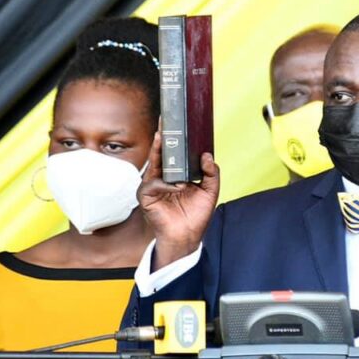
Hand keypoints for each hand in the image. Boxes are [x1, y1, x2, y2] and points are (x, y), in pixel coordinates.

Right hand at [139, 130, 219, 269]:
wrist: (188, 236)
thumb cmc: (196, 214)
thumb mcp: (210, 190)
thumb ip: (211, 173)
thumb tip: (207, 155)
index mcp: (176, 174)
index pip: (173, 153)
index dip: (173, 138)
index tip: (174, 122)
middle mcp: (162, 177)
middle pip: (160, 154)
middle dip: (161, 137)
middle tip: (164, 122)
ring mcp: (152, 186)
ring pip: (153, 164)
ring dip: (159, 152)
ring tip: (163, 140)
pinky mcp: (146, 197)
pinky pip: (154, 185)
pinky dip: (167, 185)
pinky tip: (178, 187)